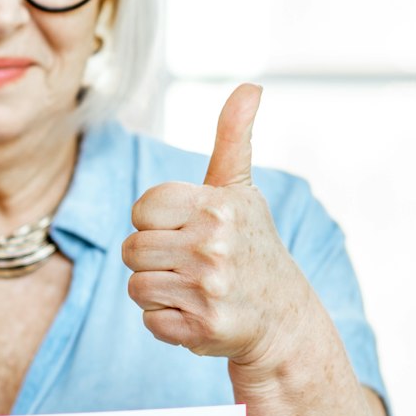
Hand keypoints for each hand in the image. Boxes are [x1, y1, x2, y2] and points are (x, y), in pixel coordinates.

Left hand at [123, 84, 318, 372]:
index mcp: (217, 206)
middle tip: (191, 265)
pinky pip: (150, 321)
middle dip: (153, 260)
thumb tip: (249, 86)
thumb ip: (234, 138)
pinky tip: (197, 315)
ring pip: (136, 286)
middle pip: (132, 250)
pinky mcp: (202, 329)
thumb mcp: (242, 191)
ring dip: (159, 292)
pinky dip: (167, 323)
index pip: (143, 209)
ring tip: (194, 290)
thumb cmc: (251, 248)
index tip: (186, 231)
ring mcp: (208, 289)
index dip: (157, 223)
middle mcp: (214, 245)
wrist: (283, 320)